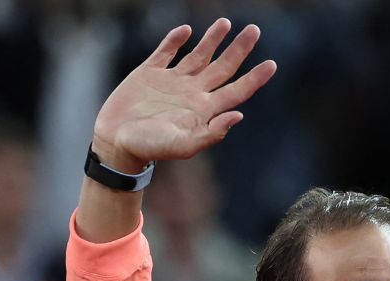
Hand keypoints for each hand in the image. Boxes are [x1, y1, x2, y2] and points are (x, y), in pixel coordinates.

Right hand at [91, 19, 276, 170]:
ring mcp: (172, 81)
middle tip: (255, 30)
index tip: (272, 64)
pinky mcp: (150, 73)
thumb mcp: (183, 146)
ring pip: (199, 55)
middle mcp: (192, 93)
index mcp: (204, 110)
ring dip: (213, 39)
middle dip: (240, 49)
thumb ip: (212, 133)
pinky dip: (175, 40)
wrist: (117, 143)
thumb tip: (238, 115)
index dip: (255, 78)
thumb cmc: (151, 148)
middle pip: (223, 67)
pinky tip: (186, 30)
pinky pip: (166, 51)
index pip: (237, 90)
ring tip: (227, 23)